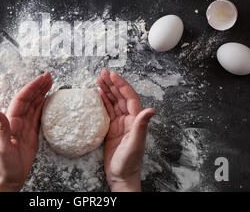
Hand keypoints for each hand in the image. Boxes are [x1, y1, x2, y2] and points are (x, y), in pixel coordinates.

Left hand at [0, 72, 51, 191]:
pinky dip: (43, 105)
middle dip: (38, 86)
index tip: (42, 78)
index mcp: (12, 121)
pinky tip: (48, 100)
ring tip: (50, 83)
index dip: (32, 87)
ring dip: (41, 93)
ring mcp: (25, 125)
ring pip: (34, 104)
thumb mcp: (2, 147)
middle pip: (29, 98)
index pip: (23, 99)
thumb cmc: (5, 164)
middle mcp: (18, 120)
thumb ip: (1, 128)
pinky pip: (38, 115)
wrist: (10, 176)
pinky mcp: (31, 132)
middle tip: (49, 76)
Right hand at [97, 69, 154, 191]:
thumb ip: (141, 126)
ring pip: (113, 101)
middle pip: (120, 96)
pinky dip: (103, 101)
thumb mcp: (135, 144)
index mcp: (135, 120)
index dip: (121, 85)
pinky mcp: (111, 128)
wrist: (121, 176)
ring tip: (98, 78)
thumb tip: (151, 109)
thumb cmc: (129, 162)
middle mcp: (128, 119)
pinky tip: (99, 93)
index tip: (113, 75)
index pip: (129, 97)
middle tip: (103, 72)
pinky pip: (108, 110)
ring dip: (107, 89)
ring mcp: (120, 123)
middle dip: (112, 83)